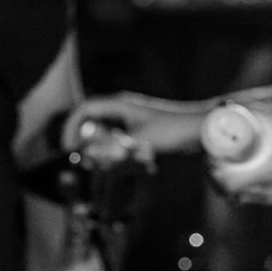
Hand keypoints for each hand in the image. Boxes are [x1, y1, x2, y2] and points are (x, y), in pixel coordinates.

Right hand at [63, 92, 207, 155]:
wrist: (202, 130)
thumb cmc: (173, 131)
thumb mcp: (140, 141)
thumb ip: (112, 150)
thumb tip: (88, 157)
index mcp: (118, 105)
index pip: (83, 110)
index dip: (71, 128)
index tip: (69, 148)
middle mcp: (121, 110)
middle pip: (91, 123)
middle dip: (85, 142)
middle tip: (84, 161)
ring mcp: (131, 121)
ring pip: (104, 134)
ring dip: (101, 151)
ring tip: (106, 166)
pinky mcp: (140, 132)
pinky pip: (118, 142)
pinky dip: (116, 154)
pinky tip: (124, 165)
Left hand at [207, 105, 271, 206]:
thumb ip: (250, 111)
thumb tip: (222, 104)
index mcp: (269, 173)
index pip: (228, 182)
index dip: (212, 170)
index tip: (209, 153)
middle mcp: (268, 190)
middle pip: (226, 190)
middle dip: (212, 174)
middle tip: (209, 155)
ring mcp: (271, 196)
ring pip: (234, 195)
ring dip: (221, 181)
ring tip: (217, 161)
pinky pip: (245, 196)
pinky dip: (233, 186)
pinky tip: (229, 170)